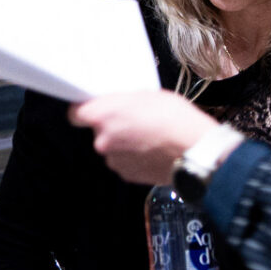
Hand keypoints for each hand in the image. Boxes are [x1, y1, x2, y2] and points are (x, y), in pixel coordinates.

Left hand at [70, 91, 220, 185]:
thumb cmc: (175, 118)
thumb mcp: (147, 95)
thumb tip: (117, 105)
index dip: (85, 111)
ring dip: (124, 143)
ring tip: (148, 136)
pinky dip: (134, 157)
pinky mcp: (126, 174)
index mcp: (102, 115)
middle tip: (134, 120)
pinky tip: (151, 150)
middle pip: (98, 131)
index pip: (76, 114)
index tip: (93, 109)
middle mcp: (102, 140)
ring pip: (112, 148)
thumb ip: (123, 101)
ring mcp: (113, 160)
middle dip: (112, 126)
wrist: (195, 150)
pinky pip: (124, 162)